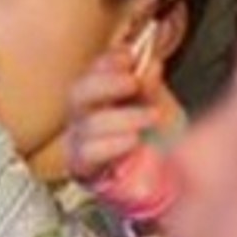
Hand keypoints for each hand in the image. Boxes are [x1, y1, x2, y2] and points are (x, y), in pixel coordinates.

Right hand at [65, 51, 183, 214]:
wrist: (158, 179)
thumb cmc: (152, 139)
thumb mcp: (158, 105)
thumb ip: (151, 86)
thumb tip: (150, 64)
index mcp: (101, 95)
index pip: (94, 70)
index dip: (108, 61)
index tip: (129, 57)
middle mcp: (84, 115)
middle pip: (78, 93)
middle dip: (105, 84)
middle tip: (132, 84)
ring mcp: (79, 141)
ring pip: (87, 124)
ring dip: (121, 117)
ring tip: (150, 118)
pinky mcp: (82, 166)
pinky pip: (88, 152)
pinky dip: (112, 145)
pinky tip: (132, 141)